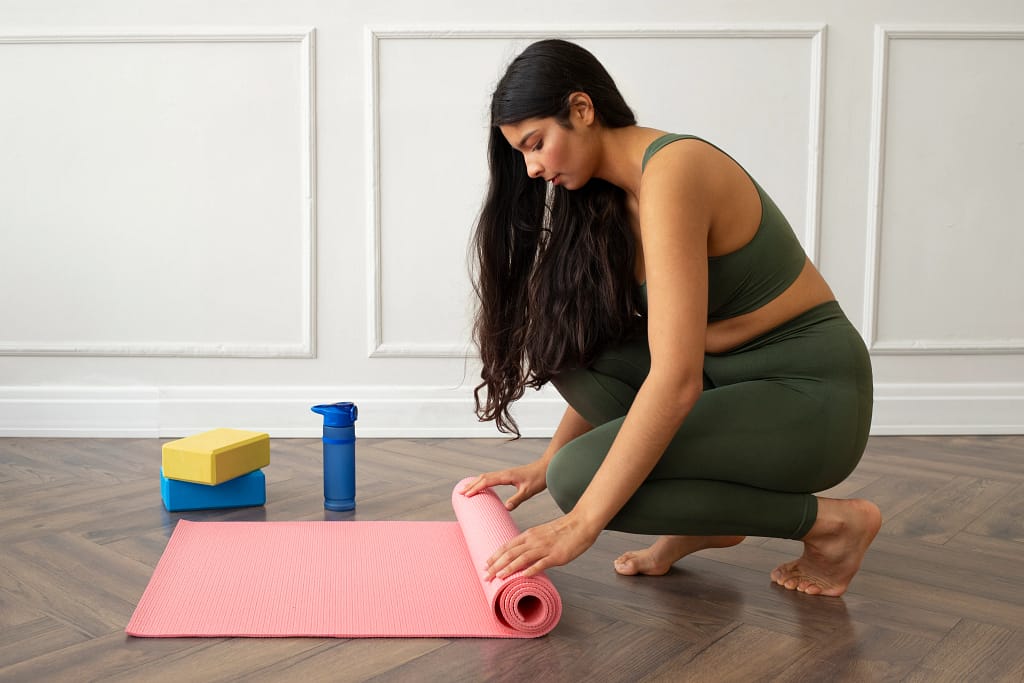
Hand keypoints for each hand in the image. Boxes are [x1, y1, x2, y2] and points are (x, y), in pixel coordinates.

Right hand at [459, 460, 547, 510]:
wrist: (546, 467)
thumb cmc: (539, 478)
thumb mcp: (528, 491)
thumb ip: (517, 499)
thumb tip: (506, 508)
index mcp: (506, 476)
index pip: (487, 482)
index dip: (476, 488)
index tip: (467, 495)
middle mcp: (504, 473)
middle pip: (483, 478)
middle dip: (471, 485)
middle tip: (460, 492)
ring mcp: (505, 473)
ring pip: (486, 476)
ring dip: (476, 482)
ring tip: (467, 489)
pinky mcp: (508, 475)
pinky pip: (491, 477)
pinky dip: (483, 481)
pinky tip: (482, 485)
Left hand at [485, 513, 599, 578]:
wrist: (581, 524)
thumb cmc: (563, 530)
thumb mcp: (542, 533)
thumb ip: (531, 543)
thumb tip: (521, 555)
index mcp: (529, 534)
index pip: (507, 545)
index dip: (495, 556)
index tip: (486, 564)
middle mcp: (534, 540)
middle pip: (510, 553)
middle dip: (496, 565)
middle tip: (485, 575)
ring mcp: (545, 548)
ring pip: (522, 558)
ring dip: (508, 568)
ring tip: (498, 577)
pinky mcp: (556, 555)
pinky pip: (541, 563)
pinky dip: (531, 570)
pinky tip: (523, 577)